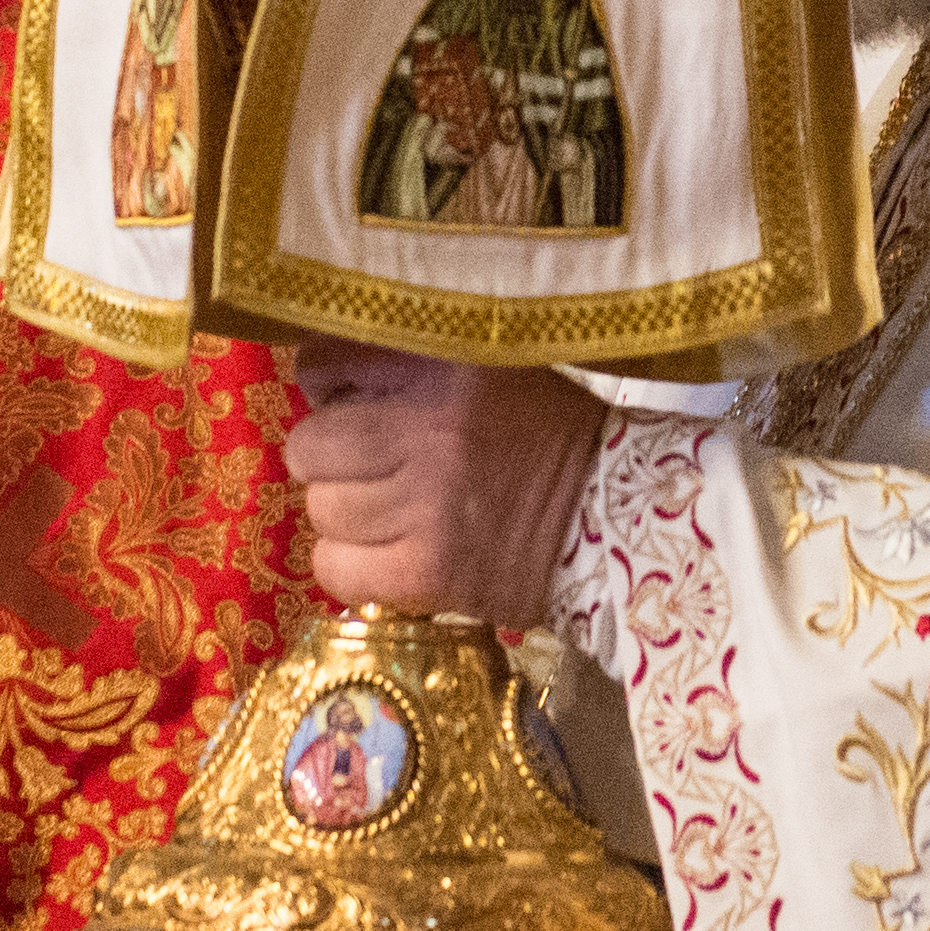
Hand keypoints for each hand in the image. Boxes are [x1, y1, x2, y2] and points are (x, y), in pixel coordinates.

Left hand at [281, 338, 609, 626]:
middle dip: (332, 459)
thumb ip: (415, 357)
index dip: (331, 390)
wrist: (618, 520)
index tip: (358, 405)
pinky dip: (351, 567)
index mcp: (444, 367)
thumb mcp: (493, 364)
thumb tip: (328, 378)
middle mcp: (428, 431)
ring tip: (393, 516)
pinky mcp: (426, 573)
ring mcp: (424, 507)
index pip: (323, 365)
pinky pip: (335, 570)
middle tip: (374, 469)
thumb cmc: (553, 436)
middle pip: (311, 447)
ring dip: (347, 516)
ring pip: (322, 511)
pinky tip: (389, 558)